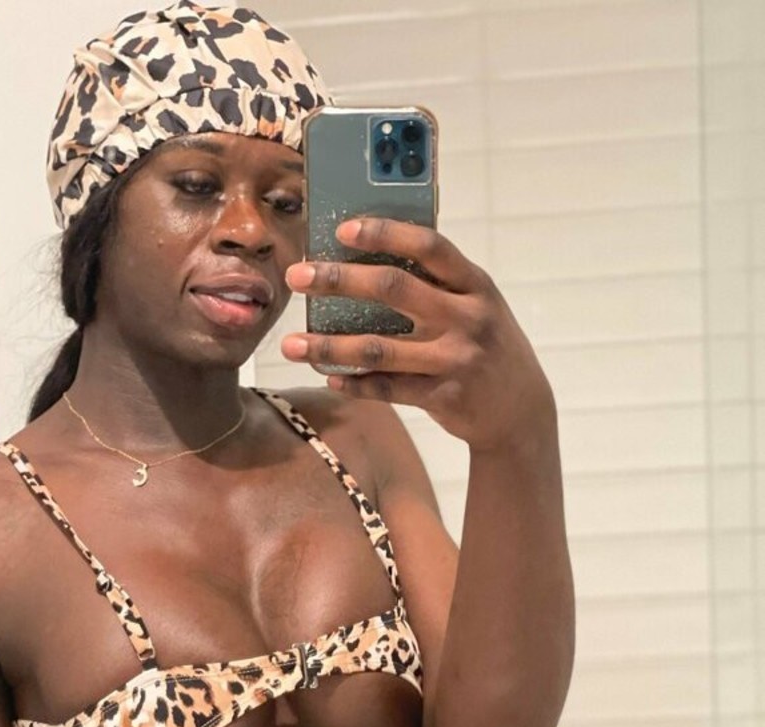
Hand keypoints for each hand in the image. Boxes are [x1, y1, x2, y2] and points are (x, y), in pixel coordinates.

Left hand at [281, 218, 555, 454]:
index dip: (384, 234)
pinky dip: (354, 384)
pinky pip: (387, 389)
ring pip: (379, 348)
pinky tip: (329, 378)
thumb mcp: (477, 305)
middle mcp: (466, 317)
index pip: (428, 246)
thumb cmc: (486, 346)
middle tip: (297, 276)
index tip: (342, 229)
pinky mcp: (443, 396)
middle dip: (338, 280)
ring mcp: (455, 359)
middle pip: (393, 289)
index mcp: (475, 284)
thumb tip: (370, 259)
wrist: (522, 410)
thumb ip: (438, 284)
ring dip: (329, 347)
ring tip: (290, 345)